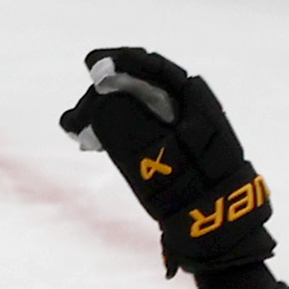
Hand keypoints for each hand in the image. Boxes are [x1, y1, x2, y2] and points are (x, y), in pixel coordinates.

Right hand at [58, 48, 273, 274]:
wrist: (216, 225)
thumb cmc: (189, 190)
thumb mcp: (153, 155)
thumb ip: (126, 125)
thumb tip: (99, 101)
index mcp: (191, 99)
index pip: (152, 68)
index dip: (120, 62)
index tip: (90, 64)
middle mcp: (187, 107)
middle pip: (140, 87)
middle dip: (103, 95)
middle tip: (72, 118)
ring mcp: (179, 127)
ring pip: (136, 107)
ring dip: (103, 114)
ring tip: (76, 131)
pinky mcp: (170, 147)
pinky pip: (138, 126)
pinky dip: (114, 129)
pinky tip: (93, 140)